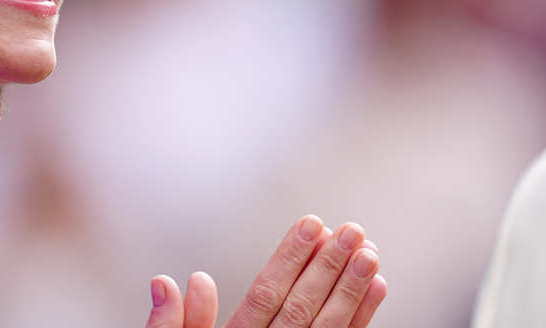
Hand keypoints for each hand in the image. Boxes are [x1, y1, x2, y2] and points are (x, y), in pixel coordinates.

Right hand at [143, 216, 387, 327]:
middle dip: (329, 267)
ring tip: (369, 253)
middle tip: (351, 231)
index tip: (311, 227)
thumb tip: (170, 282)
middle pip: (302, 307)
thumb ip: (173, 323)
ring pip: (329, 326)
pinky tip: (375, 289)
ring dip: (352, 289)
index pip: (265, 295)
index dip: (290, 259)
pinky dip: (362, 317)